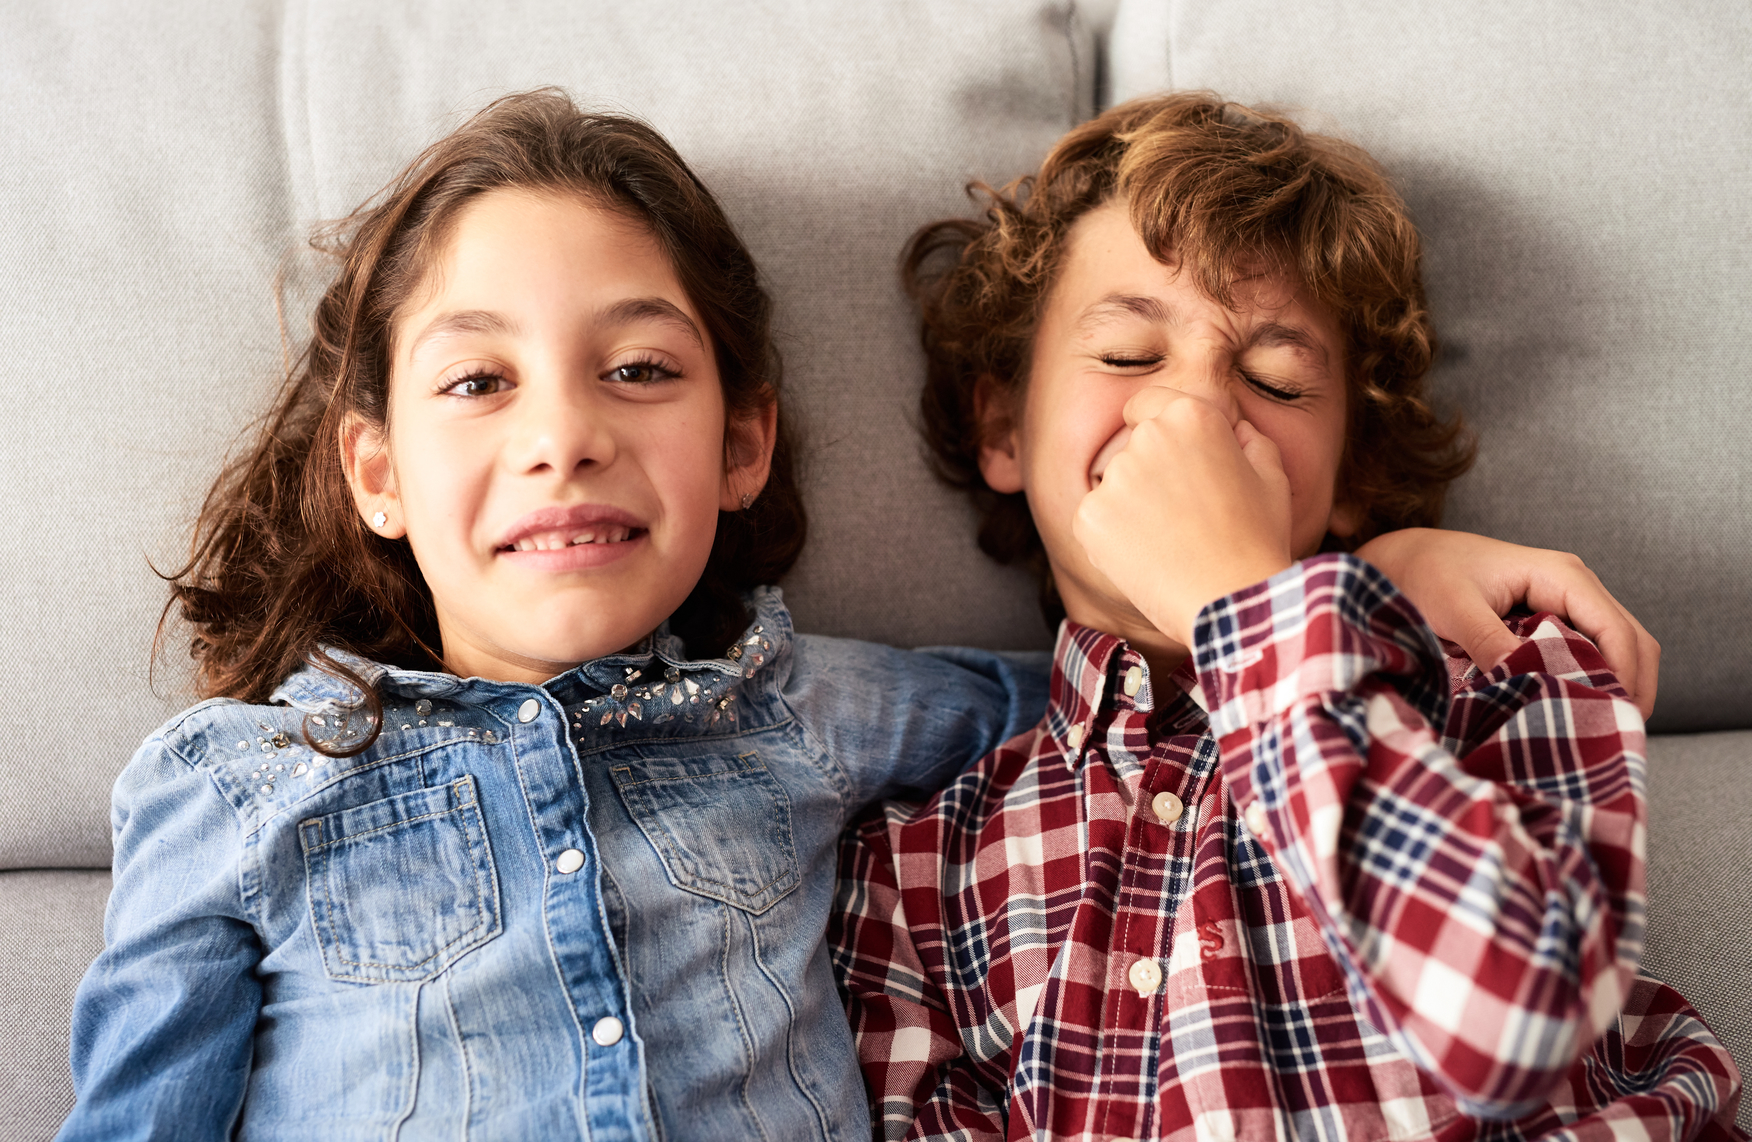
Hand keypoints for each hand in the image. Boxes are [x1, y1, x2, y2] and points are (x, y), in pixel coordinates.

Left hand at [1074, 387, 1291, 646]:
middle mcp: (1146, 438)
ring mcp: (1114, 478)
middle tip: (1183, 514)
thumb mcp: (1271, 474)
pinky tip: (1147, 557)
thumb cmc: (1259, 539)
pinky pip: (1096, 519)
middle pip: (1133, 448)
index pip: (1147, 403)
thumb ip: (1245, 436)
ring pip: (1115, 486)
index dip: (1156, 428)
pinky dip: (1113, 537)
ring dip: (1133, 506)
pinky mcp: (1089, 517)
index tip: (1169, 458)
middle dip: (1151, 472)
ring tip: (1171, 541)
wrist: (1231, 601)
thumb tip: (1228, 427)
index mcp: (1190, 416)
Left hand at [1353, 528, 1659, 717]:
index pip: (1616, 630)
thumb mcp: (1453, 607)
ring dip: (1618, 685)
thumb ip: (1488, 640)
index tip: (1611, 719)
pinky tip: (1578, 708)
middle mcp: (1574, 584)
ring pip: (1618, 647)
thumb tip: (1525, 679)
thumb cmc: (1425, 575)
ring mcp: (1567, 600)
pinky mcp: (1552, 617)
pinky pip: (1590, 650)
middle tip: (1616, 735)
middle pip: (1631, 640)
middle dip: (1632, 687)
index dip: (1624, 677)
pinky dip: (1594, 679)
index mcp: (1559, 574)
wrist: (1403, 559)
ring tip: (1601, 728)